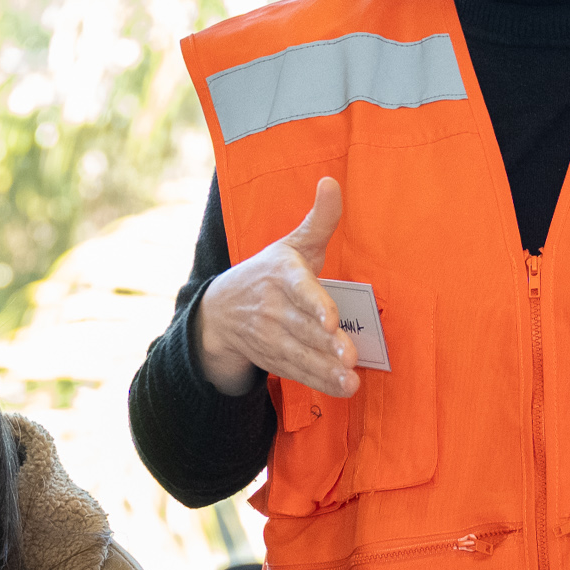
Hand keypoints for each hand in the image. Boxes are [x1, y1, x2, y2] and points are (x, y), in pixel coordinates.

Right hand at [195, 177, 356, 400]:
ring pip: (300, 354)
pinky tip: (342, 388)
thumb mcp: (291, 244)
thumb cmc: (268, 272)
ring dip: (325, 369)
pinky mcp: (274, 358)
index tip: (330, 319)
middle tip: (349, 356)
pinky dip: (320, 382)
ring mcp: (270, 336)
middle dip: (325, 344)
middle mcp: (272, 307)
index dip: (314, 305)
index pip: (298, 289)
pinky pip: (298, 371)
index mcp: (281, 275)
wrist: (219, 311)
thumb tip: (331, 182)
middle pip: (301, 328)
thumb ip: (318, 220)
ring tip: (349, 378)